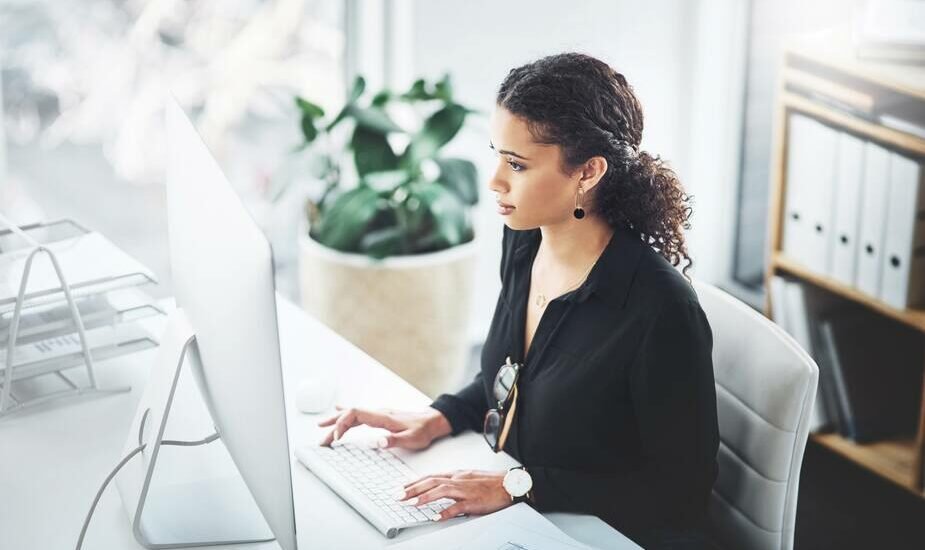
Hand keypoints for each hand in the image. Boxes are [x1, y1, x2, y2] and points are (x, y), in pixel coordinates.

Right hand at [317, 406, 451, 449]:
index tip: (337, 439)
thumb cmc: (423, 431)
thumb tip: (377, 442)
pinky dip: (345, 416)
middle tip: (321, 440)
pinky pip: (358, 415)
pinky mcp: (380, 417)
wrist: (433, 422)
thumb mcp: (411, 439)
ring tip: (321, 427)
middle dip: (334, 426)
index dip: (342, 424)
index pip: (355, 414)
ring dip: (337, 421)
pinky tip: (338, 413)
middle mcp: (378, 413)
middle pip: (349, 414)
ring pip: (352, 414)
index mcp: (382, 417)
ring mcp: (378, 414)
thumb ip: (393, 440)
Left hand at [399, 470, 511, 520]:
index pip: (431, 476)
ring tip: (411, 503)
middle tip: (398, 496)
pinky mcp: (474, 501)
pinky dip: (446, 512)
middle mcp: (459, 479)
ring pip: (441, 490)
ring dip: (425, 497)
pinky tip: (436, 517)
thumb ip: (453, 482)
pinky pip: (458, 507)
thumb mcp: (468, 478)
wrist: (510, 484)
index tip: (401, 488)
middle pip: (431, 481)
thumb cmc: (491, 483)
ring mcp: (466, 490)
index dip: (414, 482)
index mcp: (456, 474)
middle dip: (413, 489)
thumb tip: (438, 488)